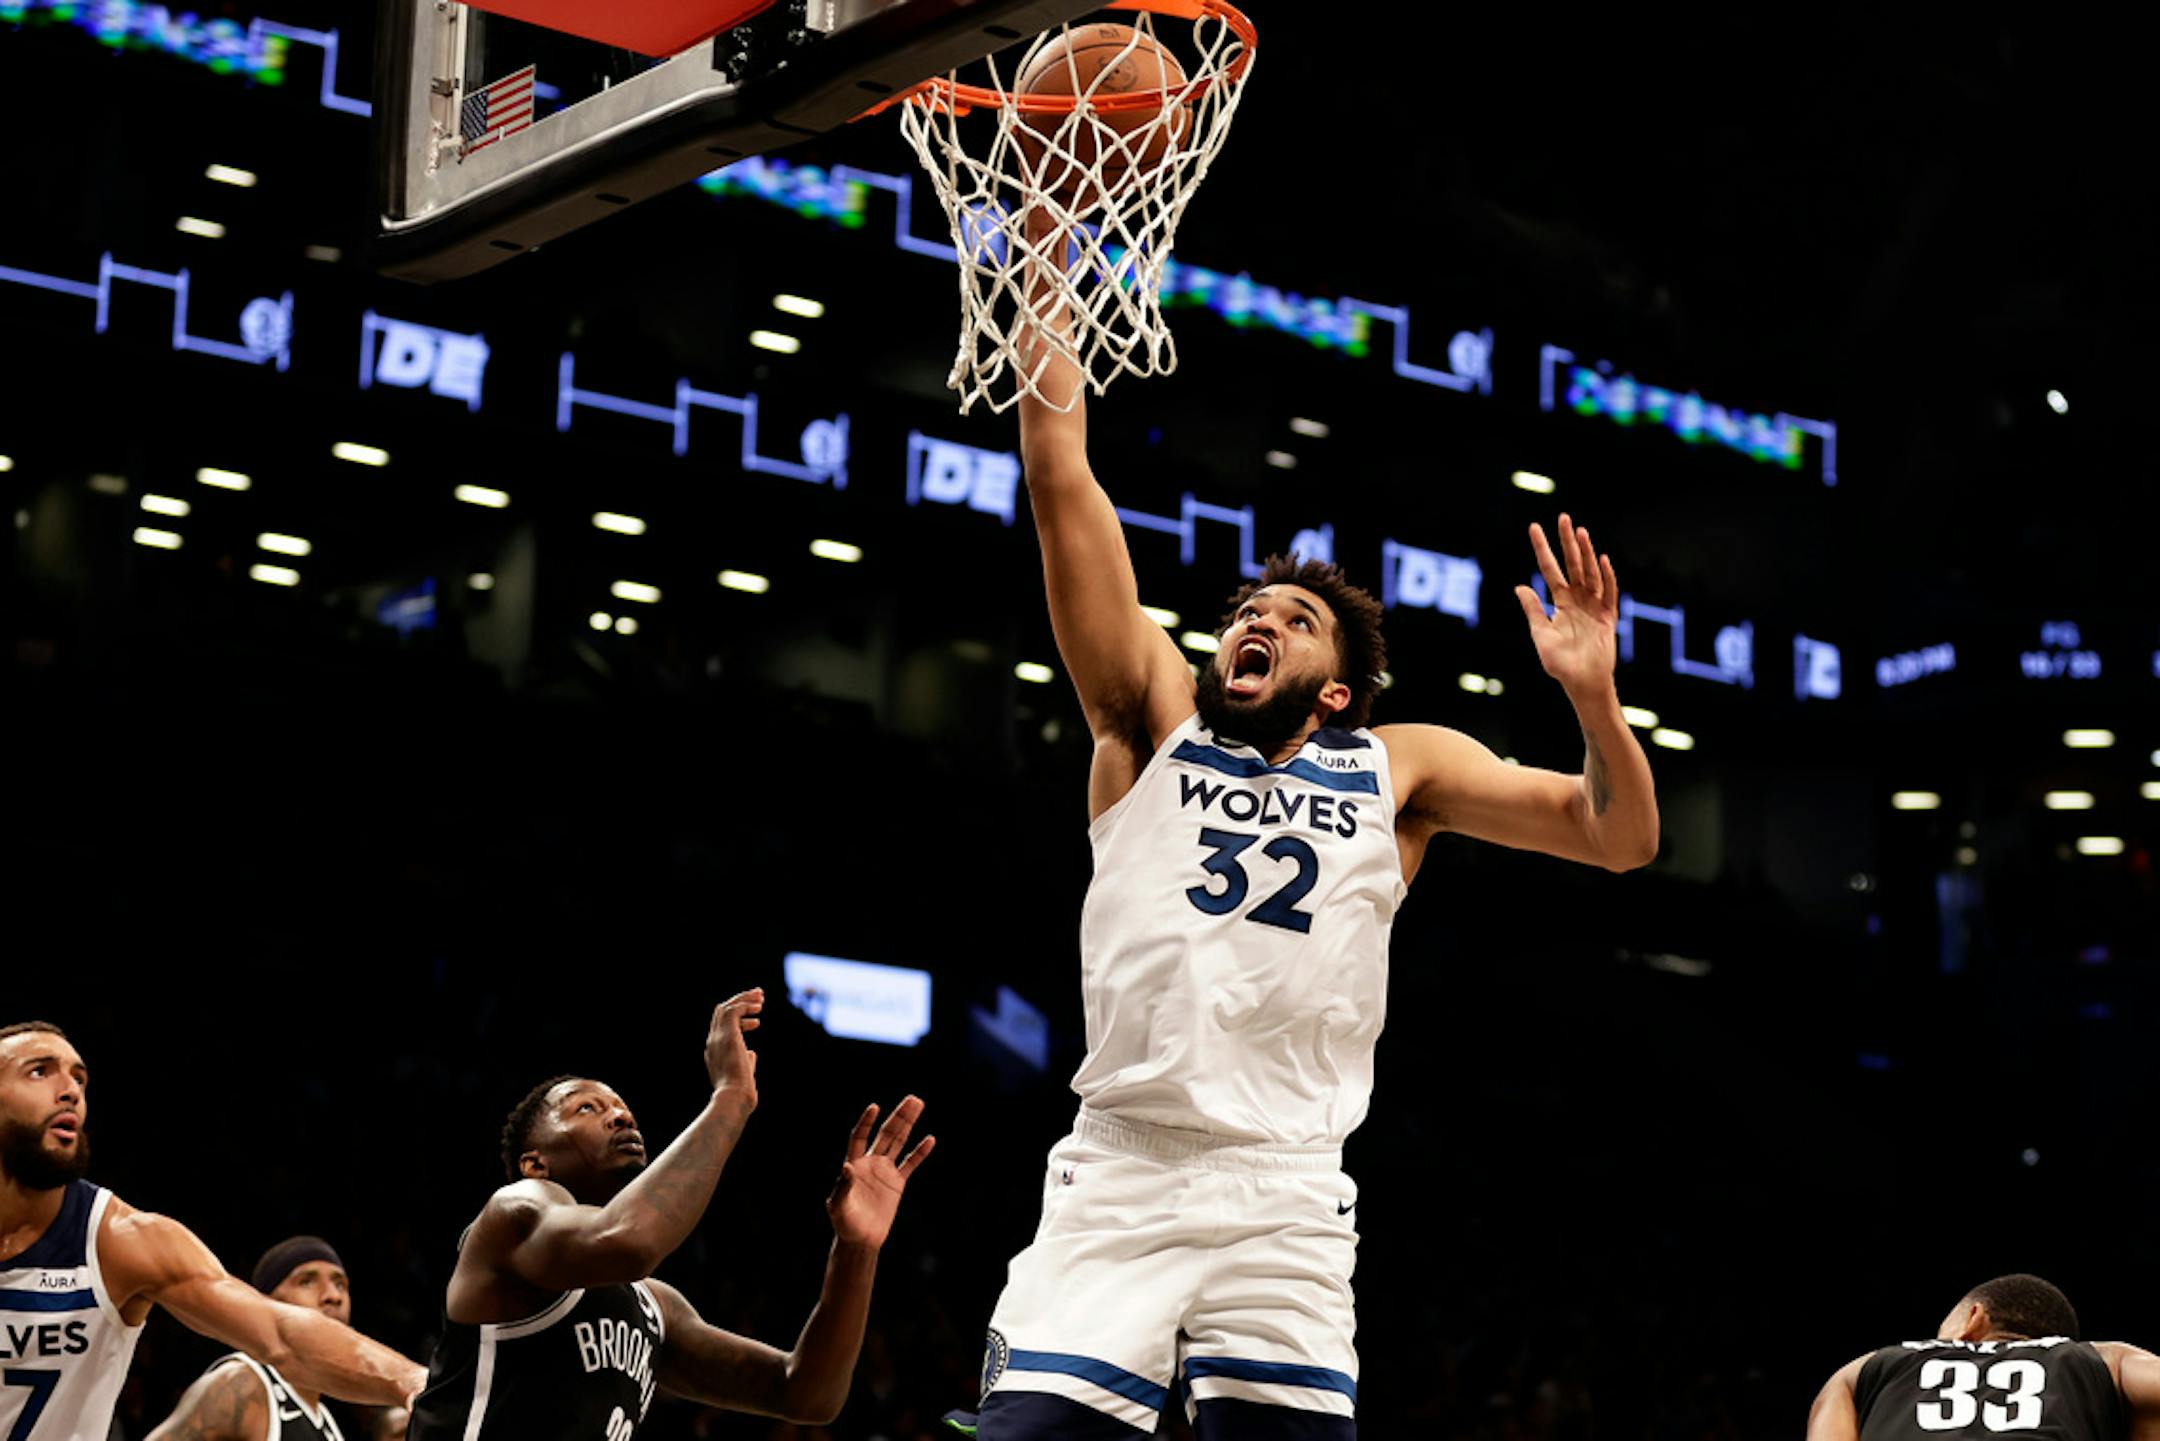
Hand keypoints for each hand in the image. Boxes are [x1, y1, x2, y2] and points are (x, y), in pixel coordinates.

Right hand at [704, 990, 762, 1112]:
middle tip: (758, 996)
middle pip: (721, 1013)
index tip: (756, 1021)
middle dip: (740, 1001)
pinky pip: (733, 1010)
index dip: (739, 1020)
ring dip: (743, 999)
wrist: (734, 1098)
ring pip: (725, 1008)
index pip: (722, 1027)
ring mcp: (718, 1038)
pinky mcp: (727, 1035)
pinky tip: (758, 1007)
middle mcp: (713, 1042)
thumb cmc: (741, 1092)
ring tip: (760, 996)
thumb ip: (745, 1061)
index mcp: (715, 1051)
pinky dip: (745, 1005)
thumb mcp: (742, 1073)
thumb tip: (752, 1054)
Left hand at [826, 1096, 933, 1248]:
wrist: (860, 1239)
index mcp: (855, 1164)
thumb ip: (842, 1186)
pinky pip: (910, 1163)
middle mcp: (870, 1162)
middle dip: (898, 1116)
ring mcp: (885, 1171)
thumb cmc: (844, 1223)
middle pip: (886, 1134)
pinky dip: (920, 1152)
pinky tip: (930, 1139)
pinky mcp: (897, 1183)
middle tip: (913, 1099)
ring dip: (909, 1124)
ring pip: (899, 1142)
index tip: (875, 1107)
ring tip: (919, 1104)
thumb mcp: (839, 1206)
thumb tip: (847, 1166)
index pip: (861, 1136)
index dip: (867, 1122)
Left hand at [1514, 513, 1619, 698]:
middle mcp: (1578, 601)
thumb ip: (1533, 610)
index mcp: (1561, 603)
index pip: (1550, 570)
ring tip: (1580, 532)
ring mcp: (1594, 607)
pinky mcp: (1608, 617)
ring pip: (1590, 574)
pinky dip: (1606, 577)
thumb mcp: (1541, 635)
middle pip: (1572, 565)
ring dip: (1586, 553)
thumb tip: (1519, 587)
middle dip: (1567, 542)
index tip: (1534, 528)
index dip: (1542, 549)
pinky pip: (1608, 593)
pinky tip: (1601, 560)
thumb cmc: (1560, 664)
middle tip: (1563, 517)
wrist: (1583, 683)